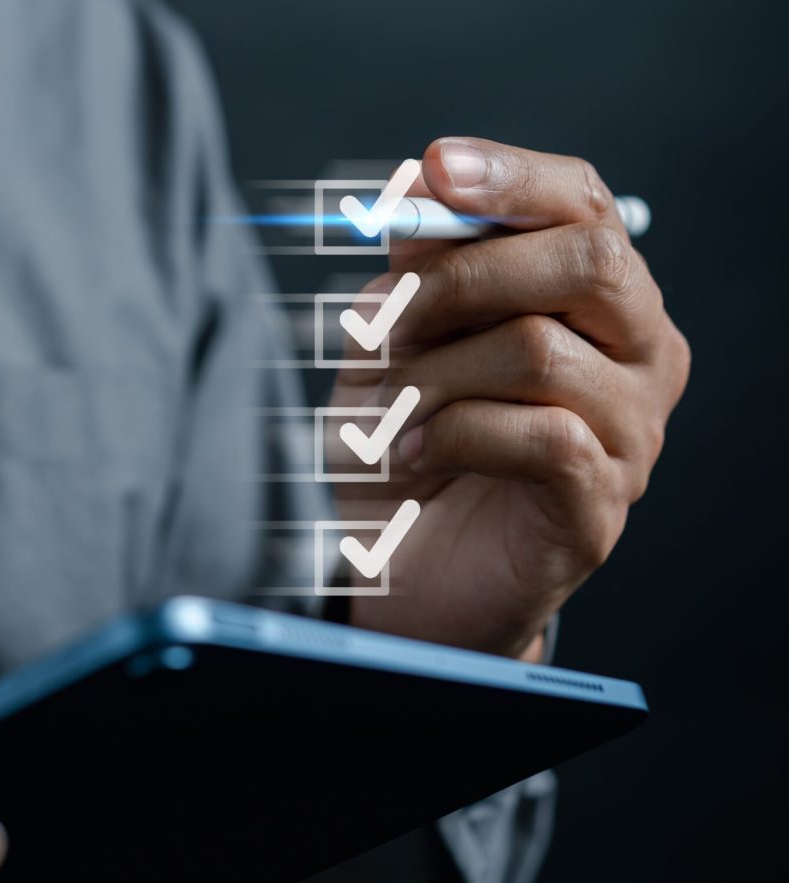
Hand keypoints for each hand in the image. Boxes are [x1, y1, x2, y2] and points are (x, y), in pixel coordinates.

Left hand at [335, 137, 689, 657]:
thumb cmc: (407, 444)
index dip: (512, 178)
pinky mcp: (601, 503)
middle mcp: (639, 354)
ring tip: (387, 410)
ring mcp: (632, 431)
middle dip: (462, 277)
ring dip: (434, 374)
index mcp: (597, 298)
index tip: (436, 170)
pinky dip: (451, 435)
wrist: (402, 571)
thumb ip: (419, 267)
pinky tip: (410, 455)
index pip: (585, 203)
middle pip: (586, 260)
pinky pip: (539, 434)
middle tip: (385, 321)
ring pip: (542, 350)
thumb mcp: (396, 341)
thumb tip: (423, 184)